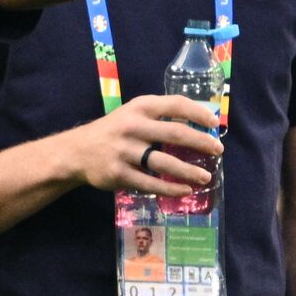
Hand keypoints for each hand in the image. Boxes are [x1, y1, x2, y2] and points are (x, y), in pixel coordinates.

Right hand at [65, 95, 222, 196]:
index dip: (198, 113)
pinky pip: (150, 183)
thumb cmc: (114, 131)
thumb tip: (199, 124)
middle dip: (200, 142)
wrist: (77, 151)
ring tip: (205, 178)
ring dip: (188, 171)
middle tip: (218, 150)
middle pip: (174, 133)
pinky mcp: (119, 174)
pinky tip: (185, 190)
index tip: (214, 123)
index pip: (174, 104)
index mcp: (139, 107)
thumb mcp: (132, 114)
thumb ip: (159, 116)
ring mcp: (125, 151)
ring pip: (164, 163)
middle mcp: (132, 126)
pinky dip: (171, 189)